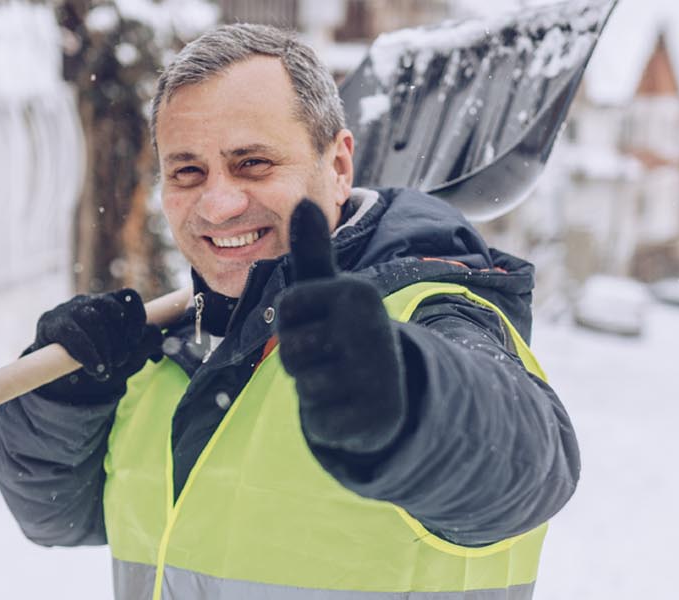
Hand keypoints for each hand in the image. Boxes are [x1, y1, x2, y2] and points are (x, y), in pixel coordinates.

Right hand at [26, 289, 162, 402]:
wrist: (62, 379)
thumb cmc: (99, 362)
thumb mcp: (126, 358)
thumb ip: (144, 346)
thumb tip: (157, 334)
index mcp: (110, 305)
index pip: (129, 296)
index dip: (137, 317)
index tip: (137, 341)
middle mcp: (90, 302)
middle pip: (111, 309)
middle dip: (120, 341)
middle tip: (121, 362)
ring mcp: (69, 310)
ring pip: (93, 319)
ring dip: (104, 347)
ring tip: (107, 370)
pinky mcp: (51, 323)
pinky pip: (72, 333)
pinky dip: (87, 353)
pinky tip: (95, 369)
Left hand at [276, 199, 407, 454]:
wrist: (393, 388)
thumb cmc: (345, 331)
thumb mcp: (329, 289)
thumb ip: (313, 250)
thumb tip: (304, 200)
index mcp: (357, 292)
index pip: (285, 308)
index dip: (292, 322)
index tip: (319, 323)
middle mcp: (371, 328)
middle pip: (290, 348)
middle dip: (299, 358)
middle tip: (330, 355)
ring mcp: (375, 373)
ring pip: (303, 385)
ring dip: (313, 388)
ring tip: (339, 377)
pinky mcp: (374, 415)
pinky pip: (320, 419)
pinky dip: (327, 418)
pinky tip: (348, 405)